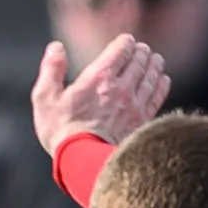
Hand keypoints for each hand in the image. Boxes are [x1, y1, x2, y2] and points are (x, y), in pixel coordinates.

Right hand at [30, 34, 169, 159]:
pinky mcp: (142, 122)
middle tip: (141, 50)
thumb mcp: (45, 99)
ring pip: (151, 76)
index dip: (125, 42)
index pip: (121, 48)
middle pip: (139, 60)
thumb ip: (51, 70)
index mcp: (98, 77)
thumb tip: (56, 47)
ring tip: (155, 60)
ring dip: (154, 65)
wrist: (83, 165)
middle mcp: (121, 88)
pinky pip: (157, 97)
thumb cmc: (61, 133)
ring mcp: (134, 106)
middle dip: (141, 52)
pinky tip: (162, 80)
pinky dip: (161, 85)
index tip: (126, 42)